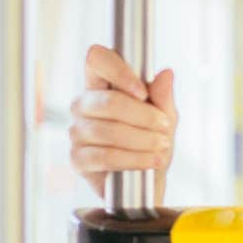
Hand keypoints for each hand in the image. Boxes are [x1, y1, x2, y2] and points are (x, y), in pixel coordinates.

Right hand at [70, 45, 175, 198]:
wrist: (150, 182)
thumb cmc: (153, 144)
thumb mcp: (166, 118)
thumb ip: (163, 98)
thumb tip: (165, 73)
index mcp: (102, 87)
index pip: (96, 60)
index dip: (117, 70)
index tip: (142, 91)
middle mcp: (83, 106)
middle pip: (106, 101)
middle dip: (143, 116)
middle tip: (164, 127)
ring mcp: (77, 132)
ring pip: (107, 130)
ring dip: (143, 140)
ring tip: (161, 147)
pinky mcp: (77, 159)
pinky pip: (104, 156)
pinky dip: (134, 159)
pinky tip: (151, 161)